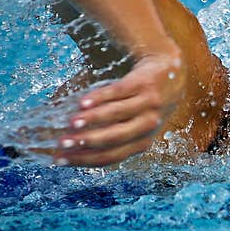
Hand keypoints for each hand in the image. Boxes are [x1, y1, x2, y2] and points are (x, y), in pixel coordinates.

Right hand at [53, 46, 184, 166]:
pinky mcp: (144, 83)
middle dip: (86, 142)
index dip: (84, 159)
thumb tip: (67, 142)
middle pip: (114, 138)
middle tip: (62, 143)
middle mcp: (147, 126)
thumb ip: (107, 133)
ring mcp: (148, 104)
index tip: (59, 159)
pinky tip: (83, 102)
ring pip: (117, 115)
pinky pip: (119, 92)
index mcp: (141, 142)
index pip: (110, 156)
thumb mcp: (133, 123)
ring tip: (71, 123)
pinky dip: (100, 98)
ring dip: (92, 120)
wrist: (170, 71)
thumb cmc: (143, 103)